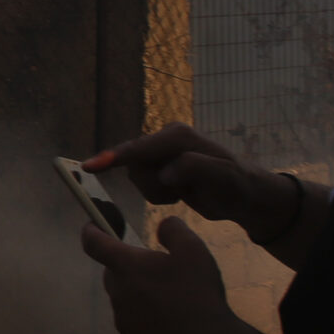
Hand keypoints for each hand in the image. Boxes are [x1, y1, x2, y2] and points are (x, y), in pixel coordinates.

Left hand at [80, 216, 232, 333]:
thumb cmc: (197, 294)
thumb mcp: (192, 249)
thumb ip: (174, 230)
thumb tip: (164, 225)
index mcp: (127, 267)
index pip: (95, 244)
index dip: (91, 231)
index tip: (91, 226)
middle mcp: (118, 294)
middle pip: (112, 273)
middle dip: (126, 266)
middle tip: (154, 266)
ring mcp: (124, 322)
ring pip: (125, 300)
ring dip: (139, 293)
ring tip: (171, 297)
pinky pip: (135, 324)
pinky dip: (148, 318)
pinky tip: (173, 321)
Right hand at [84, 123, 251, 222]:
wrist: (243, 194)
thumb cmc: (236, 184)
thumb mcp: (221, 176)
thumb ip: (194, 169)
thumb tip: (166, 172)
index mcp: (178, 137)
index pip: (140, 149)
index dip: (113, 158)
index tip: (89, 167)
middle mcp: (166, 140)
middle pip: (135, 166)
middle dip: (153, 186)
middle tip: (180, 194)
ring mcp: (162, 154)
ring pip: (137, 178)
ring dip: (157, 193)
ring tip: (183, 193)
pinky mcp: (160, 167)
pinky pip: (144, 186)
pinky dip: (159, 196)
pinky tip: (180, 194)